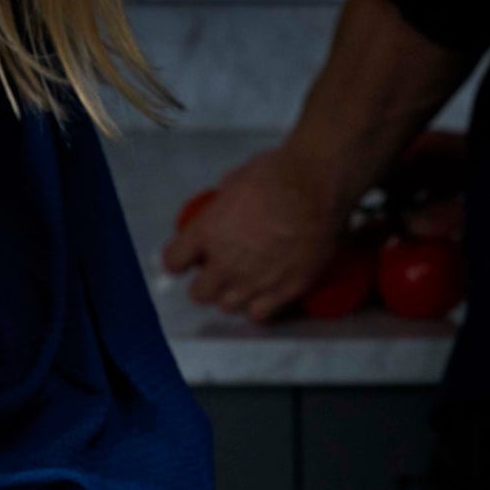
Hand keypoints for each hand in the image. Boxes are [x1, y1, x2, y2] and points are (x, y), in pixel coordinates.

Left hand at [160, 145, 347, 323]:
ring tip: (245, 285)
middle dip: (205, 284)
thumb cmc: (278, 175)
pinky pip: (260, 315)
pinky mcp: (283, 292)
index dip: (179, 260)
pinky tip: (265, 296)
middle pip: (199, 294)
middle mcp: (224, 264)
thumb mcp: (238, 180)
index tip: (188, 258)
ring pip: (228, 307)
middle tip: (218, 274)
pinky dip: (259, 307)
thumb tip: (228, 199)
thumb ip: (226, 201)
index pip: (173, 262)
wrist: (316, 189)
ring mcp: (254, 282)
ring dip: (232, 297)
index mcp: (206, 232)